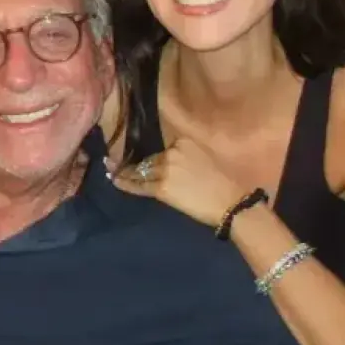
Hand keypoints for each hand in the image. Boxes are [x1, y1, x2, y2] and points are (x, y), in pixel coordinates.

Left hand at [111, 137, 244, 227]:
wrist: (232, 203)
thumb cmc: (225, 183)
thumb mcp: (206, 157)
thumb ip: (186, 154)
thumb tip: (172, 160)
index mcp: (185, 141)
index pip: (161, 145)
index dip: (150, 151)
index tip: (137, 150)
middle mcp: (173, 151)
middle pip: (150, 157)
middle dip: (136, 161)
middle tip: (116, 159)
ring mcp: (166, 169)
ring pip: (141, 170)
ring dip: (125, 170)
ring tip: (112, 168)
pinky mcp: (162, 188)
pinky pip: (138, 185)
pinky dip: (124, 182)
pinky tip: (114, 179)